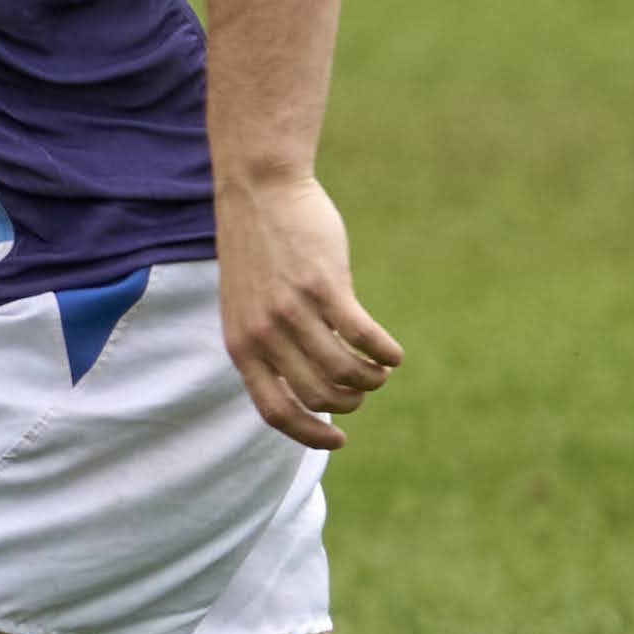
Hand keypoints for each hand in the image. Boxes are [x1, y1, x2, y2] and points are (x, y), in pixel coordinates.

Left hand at [214, 175, 401, 450]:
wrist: (259, 192)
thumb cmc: (259, 253)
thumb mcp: (247, 307)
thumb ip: (269, 345)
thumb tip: (310, 386)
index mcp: (241, 346)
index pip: (275, 411)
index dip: (309, 434)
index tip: (339, 441)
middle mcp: (262, 334)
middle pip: (318, 396)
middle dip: (349, 401)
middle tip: (363, 387)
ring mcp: (292, 311)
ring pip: (344, 371)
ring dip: (371, 378)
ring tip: (380, 370)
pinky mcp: (323, 286)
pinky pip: (364, 336)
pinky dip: (385, 353)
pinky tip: (393, 354)